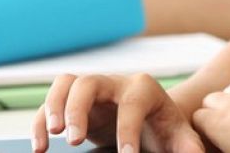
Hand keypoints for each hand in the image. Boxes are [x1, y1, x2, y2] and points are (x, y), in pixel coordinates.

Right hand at [33, 72, 204, 152]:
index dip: (128, 128)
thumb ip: (189, 147)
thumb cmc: (166, 130)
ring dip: (54, 107)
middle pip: (90, 83)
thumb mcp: (181, 138)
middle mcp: (114, 83)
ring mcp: (91, 91)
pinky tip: (40, 148)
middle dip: (79, 109)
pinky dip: (40, 122)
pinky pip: (50, 103)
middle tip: (75, 141)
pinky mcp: (73, 103)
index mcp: (143, 89)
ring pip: (65, 84)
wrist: (151, 120)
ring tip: (52, 136)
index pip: (133, 103)